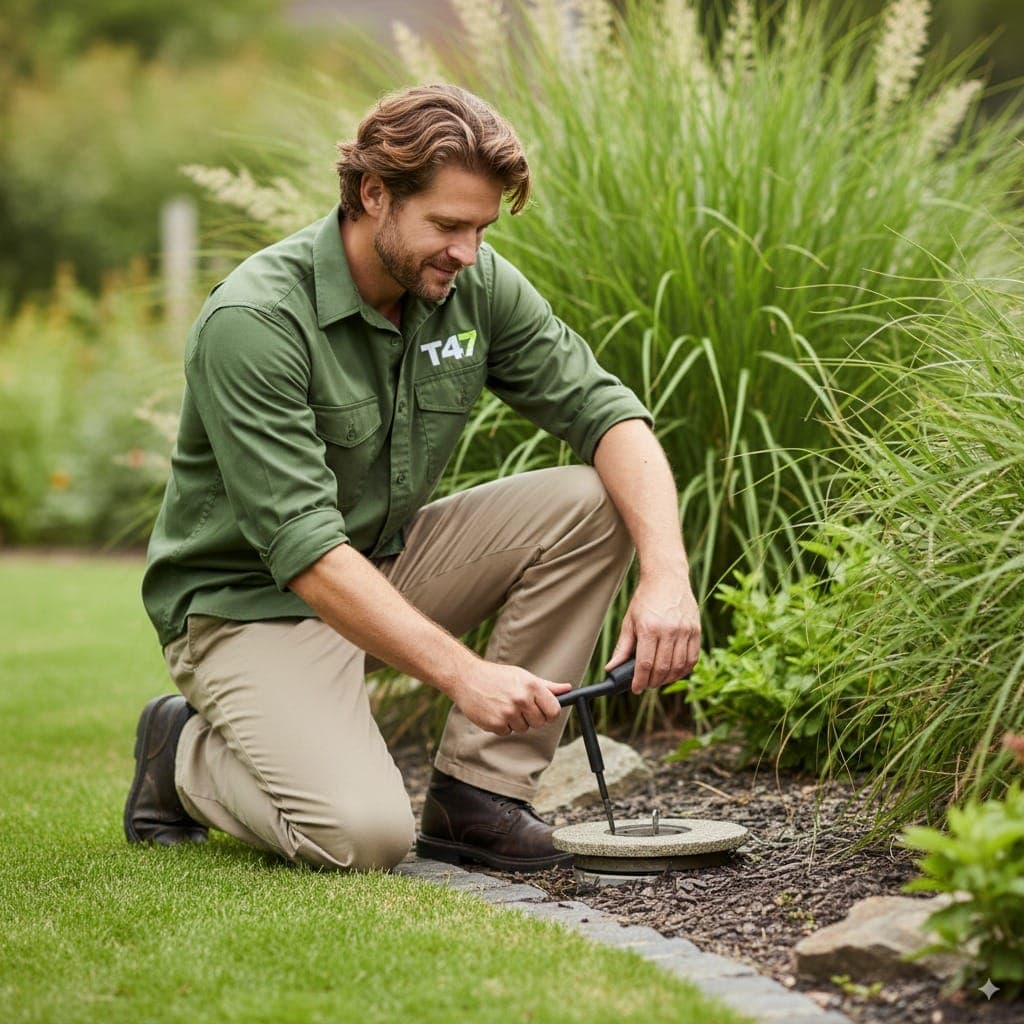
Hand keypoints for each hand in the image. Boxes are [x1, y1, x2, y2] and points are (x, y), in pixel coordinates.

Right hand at [450, 662, 571, 735]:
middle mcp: (521, 699)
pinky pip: (507, 732)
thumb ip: (547, 686)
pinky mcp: (495, 724)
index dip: (550, 713)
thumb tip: (568, 689)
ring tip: (503, 705)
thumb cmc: (498, 676)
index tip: (544, 711)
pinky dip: (502, 725)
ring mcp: (508, 713)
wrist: (467, 678)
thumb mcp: (523, 676)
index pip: (554, 711)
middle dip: (532, 718)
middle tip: (519, 706)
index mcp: (531, 686)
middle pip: (540, 723)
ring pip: (523, 729)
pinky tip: (494, 711)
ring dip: (516, 721)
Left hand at [605, 572, 700, 691]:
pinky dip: (683, 670)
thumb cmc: (645, 600)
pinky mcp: (696, 630)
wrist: (667, 578)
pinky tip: (674, 671)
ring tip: (659, 679)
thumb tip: (611, 669)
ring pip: (679, 667)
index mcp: (649, 628)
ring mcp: (685, 630)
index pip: (645, 664)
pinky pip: (692, 659)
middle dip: (653, 682)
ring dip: (668, 678)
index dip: (640, 681)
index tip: (636, 688)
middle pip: (663, 668)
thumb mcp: (629, 621)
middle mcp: (669, 630)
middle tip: (646, 685)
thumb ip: (622, 648)